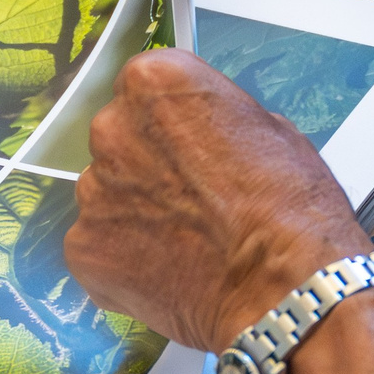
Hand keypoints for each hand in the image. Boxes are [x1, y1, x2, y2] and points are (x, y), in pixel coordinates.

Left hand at [65, 51, 369, 350]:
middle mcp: (112, 129)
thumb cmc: (290, 208)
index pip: (146, 87)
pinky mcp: (83, 248)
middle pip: (119, 138)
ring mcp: (92, 191)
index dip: (172, 119)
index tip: (191, 143)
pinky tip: (167, 270)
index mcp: (155, 84)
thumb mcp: (271, 130)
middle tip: (190, 197)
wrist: (282, 289)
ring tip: (183, 240)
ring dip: (134, 210)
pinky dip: (124, 257)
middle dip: (147, 163)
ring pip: (107, 193)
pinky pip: (98, 244)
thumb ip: (216, 120)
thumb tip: (205, 135)